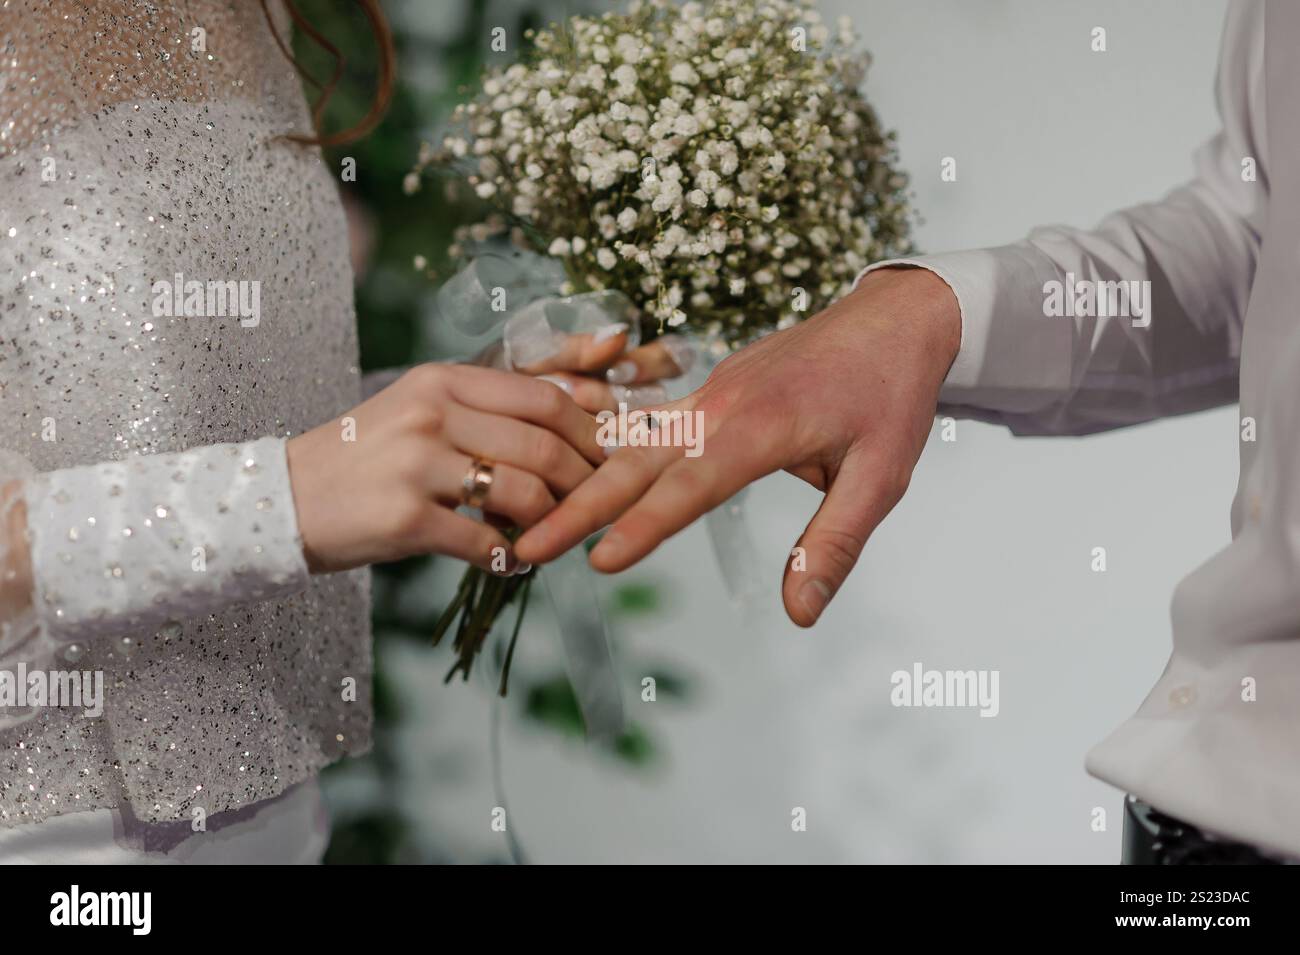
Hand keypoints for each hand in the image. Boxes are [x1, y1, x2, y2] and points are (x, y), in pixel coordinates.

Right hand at [287, 363, 603, 574]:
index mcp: (442, 382)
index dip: (589, 429)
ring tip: (550, 535)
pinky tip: (513, 562)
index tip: (609, 454)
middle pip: (543, 445)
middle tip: (596, 504)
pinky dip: (510, 558)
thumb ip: (484, 410)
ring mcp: (418, 466)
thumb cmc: (364, 457)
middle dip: (584, 481)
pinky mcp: (405, 519)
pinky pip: (484, 542)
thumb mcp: (419, 410)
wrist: (283, 499)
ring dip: (551, 522)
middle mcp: (432, 415)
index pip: (542, 396)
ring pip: (523, 493)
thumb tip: (569, 422)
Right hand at [514, 267, 960, 625]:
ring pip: (635, 441)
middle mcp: (724, 404)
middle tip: (529, 547)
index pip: (692, 484)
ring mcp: (712, 391)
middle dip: (580, 507)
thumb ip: (834, 544)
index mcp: (764, 425)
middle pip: (639, 461)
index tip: (601, 560)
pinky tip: (580, 477)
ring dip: (585, 482)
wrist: (895, 317)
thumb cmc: (891, 396)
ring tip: (539, 522)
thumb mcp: (882, 476)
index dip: (646, 525)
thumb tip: (799, 613)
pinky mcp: (711, 388)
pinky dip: (611, 454)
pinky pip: (650, 423)